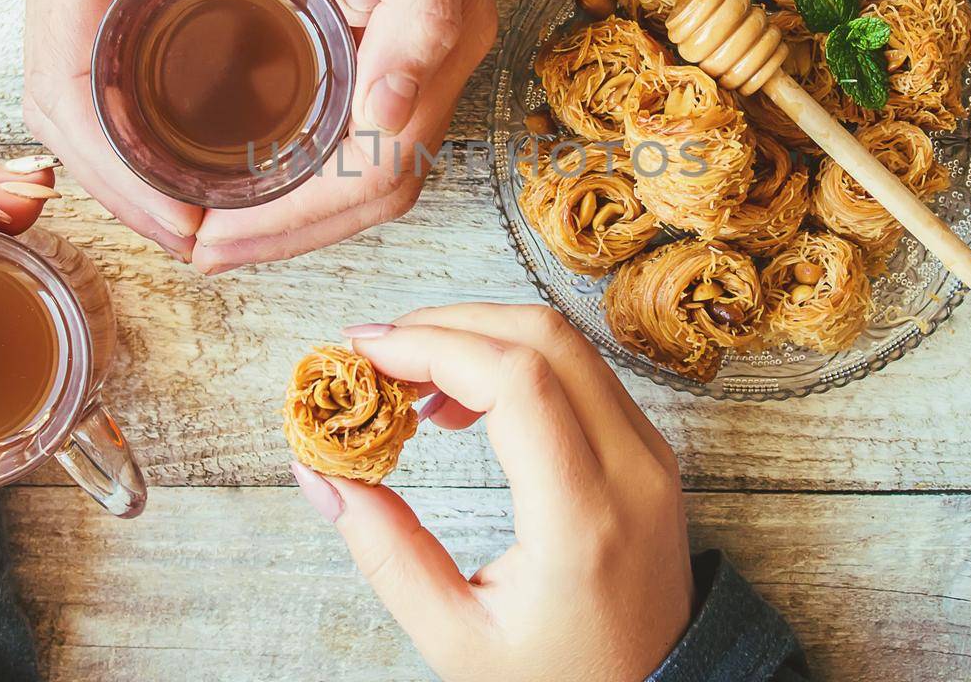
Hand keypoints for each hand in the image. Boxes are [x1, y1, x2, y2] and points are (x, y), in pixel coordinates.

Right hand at [22, 0, 375, 259]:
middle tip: (205, 239)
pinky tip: (186, 131)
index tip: (192, 228)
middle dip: (127, 191)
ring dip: (125, 160)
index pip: (73, 94)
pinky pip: (95, 53)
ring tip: (200, 206)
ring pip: (73, 92)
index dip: (127, 179)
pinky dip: (129, 111)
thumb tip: (372, 3)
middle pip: (63, 114)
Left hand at [191, 0, 496, 269]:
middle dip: (284, 233)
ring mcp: (413, 48)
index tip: (215, 236)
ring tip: (213, 220)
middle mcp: (432, 60)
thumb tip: (392, 117)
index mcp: (441, 41)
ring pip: (359, 168)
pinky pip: (348, 125)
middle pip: (370, 190)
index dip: (296, 221)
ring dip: (289, 208)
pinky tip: (247, 156)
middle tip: (199, 246)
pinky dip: (296, 160)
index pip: (378, 174)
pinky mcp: (386, 28)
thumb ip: (422, 13)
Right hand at [291, 304, 694, 681]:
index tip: (364, 352)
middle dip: (448, 324)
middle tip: (377, 353)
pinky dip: (517, 361)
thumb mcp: (455, 638)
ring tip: (412, 385)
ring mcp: (651, 453)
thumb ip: (385, 552)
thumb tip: (320, 472)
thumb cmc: (557, 679)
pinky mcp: (650, 450)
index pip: (516, 380)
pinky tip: (464, 404)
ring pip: (566, 341)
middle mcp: (631, 470)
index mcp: (583, 519)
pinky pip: (583, 371)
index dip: (433, 345)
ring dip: (481, 337)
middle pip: (543, 336)